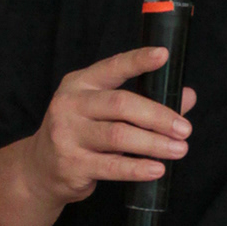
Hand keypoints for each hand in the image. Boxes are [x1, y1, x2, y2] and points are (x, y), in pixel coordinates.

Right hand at [26, 45, 195, 206]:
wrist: (39, 170)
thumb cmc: (80, 134)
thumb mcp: (102, 111)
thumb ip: (143, 101)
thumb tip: (187, 97)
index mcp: (80, 83)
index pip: (113, 67)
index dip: (138, 60)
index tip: (163, 55)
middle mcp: (70, 105)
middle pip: (121, 104)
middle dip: (158, 116)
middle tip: (185, 128)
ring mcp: (67, 135)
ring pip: (118, 136)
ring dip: (154, 144)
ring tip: (180, 149)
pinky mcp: (71, 164)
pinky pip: (111, 166)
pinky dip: (137, 168)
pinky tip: (157, 169)